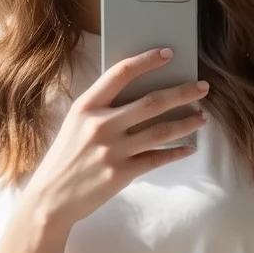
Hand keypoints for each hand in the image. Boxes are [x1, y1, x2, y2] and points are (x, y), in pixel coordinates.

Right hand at [25, 48, 208, 235]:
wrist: (51, 198)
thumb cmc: (65, 157)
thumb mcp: (75, 124)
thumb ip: (102, 109)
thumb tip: (141, 93)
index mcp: (86, 107)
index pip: (120, 74)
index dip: (147, 61)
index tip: (168, 54)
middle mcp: (100, 126)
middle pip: (151, 102)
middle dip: (182, 92)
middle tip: (202, 87)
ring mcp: (112, 151)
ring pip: (160, 131)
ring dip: (186, 122)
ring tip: (202, 117)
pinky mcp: (121, 174)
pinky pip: (157, 159)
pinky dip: (176, 152)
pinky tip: (189, 148)